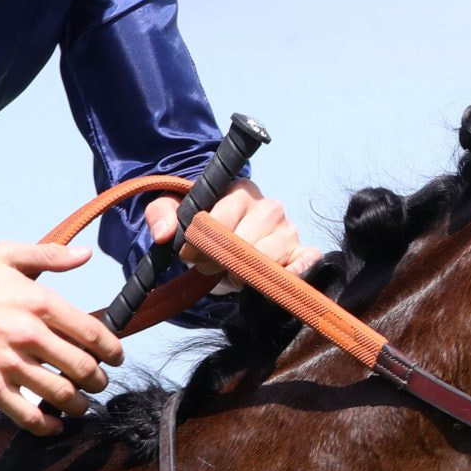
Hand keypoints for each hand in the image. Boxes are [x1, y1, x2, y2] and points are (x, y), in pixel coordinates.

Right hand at [0, 243, 124, 435]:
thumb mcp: (6, 255)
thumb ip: (50, 255)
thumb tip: (85, 254)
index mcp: (38, 302)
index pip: (91, 332)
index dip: (112, 350)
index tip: (115, 357)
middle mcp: (28, 335)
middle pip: (82, 367)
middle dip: (99, 379)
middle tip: (100, 382)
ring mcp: (8, 364)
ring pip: (60, 394)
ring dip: (79, 403)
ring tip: (82, 403)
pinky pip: (26, 414)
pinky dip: (46, 425)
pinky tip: (55, 425)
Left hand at [145, 183, 323, 286]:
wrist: (220, 244)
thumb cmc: (198, 227)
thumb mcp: (172, 212)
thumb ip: (161, 214)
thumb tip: (164, 233)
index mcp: (241, 190)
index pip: (224, 218)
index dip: (204, 240)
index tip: (190, 254)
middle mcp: (269, 207)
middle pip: (249, 238)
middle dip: (225, 259)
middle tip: (210, 268)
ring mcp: (287, 230)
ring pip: (273, 252)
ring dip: (249, 272)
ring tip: (233, 276)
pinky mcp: (300, 251)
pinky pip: (308, 259)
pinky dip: (298, 270)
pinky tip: (278, 281)